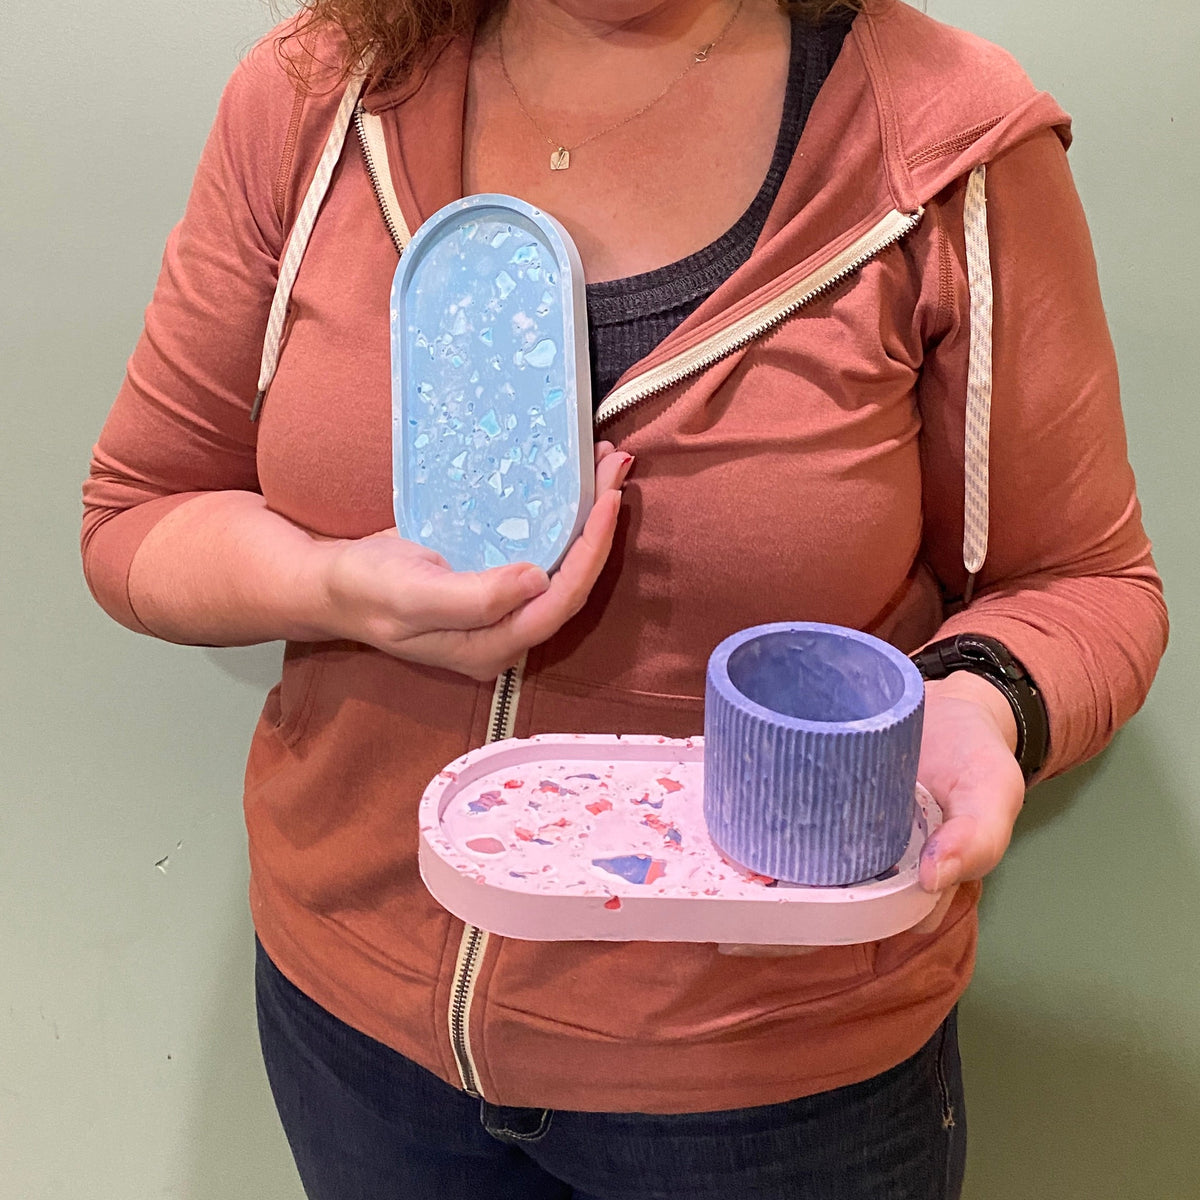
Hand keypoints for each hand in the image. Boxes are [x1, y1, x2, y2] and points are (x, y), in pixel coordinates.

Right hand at [316, 442, 632, 679]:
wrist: (330, 584)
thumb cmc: (365, 590)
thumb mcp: (410, 595)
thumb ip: (474, 598)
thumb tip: (538, 581)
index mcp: (491, 646)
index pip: (559, 603)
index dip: (591, 552)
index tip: (608, 498)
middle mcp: (506, 633)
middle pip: (572, 584)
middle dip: (600, 527)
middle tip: (615, 465)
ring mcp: (501, 611)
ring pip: (562, 567)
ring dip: (588, 518)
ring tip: (604, 466)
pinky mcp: (494, 586)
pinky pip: (541, 553)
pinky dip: (562, 518)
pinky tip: (571, 485)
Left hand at [719, 671, 1024, 954]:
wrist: (955, 697)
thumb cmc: (975, 754)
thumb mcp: (993, 791)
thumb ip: (980, 835)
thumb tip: (933, 881)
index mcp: (895, 881)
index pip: (841, 922)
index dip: (795, 932)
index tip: (748, 929)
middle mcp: (858, 859)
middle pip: (801, 893)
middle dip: (758, 900)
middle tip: (717, 892)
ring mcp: (832, 821)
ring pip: (782, 852)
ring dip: (745, 855)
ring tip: (707, 854)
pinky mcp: (814, 781)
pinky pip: (779, 801)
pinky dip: (750, 802)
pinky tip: (722, 795)